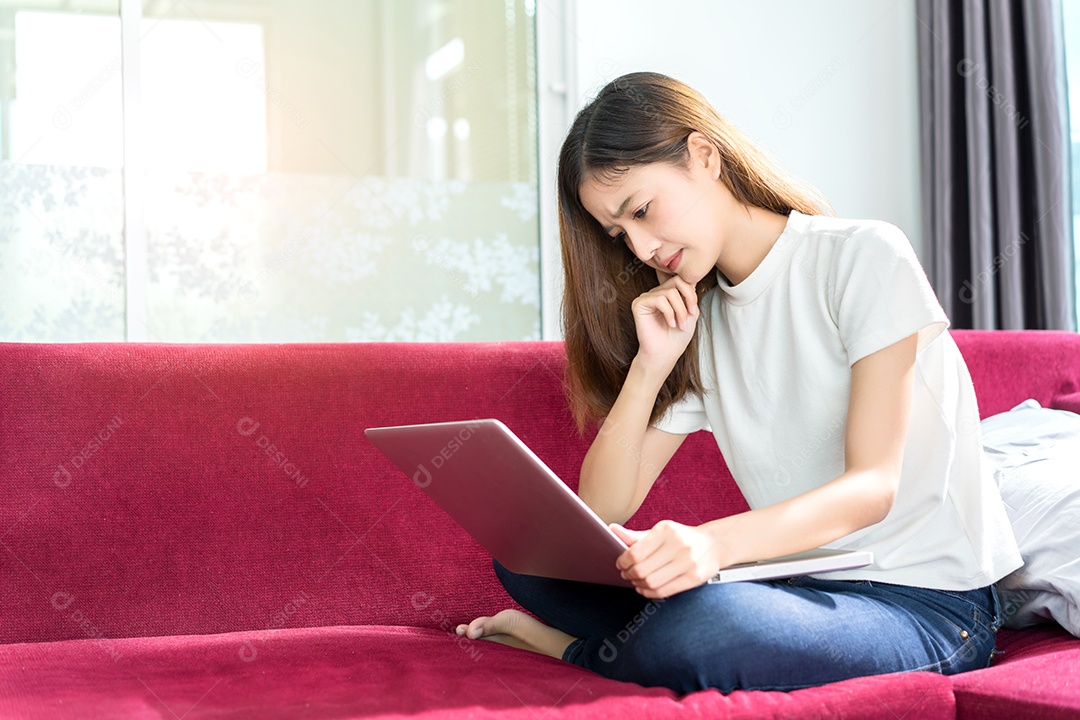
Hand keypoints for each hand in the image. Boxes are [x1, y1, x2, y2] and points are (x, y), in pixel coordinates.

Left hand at [610, 520, 726, 598]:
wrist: (713, 544)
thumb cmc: (681, 537)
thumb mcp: (660, 532)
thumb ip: (636, 536)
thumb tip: (611, 530)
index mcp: (666, 530)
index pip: (636, 552)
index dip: (623, 562)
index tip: (620, 564)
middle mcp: (678, 545)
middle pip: (642, 569)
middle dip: (629, 574)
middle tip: (626, 574)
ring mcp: (688, 562)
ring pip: (652, 582)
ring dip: (638, 584)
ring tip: (636, 581)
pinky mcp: (694, 578)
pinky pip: (665, 591)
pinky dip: (650, 593)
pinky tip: (645, 589)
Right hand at [631, 273, 699, 373]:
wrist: (665, 354)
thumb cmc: (676, 338)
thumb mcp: (691, 312)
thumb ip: (691, 295)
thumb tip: (691, 279)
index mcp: (668, 294)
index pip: (682, 280)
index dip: (692, 293)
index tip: (694, 311)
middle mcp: (657, 293)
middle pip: (677, 281)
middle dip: (688, 298)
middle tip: (691, 315)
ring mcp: (647, 297)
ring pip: (670, 292)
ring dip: (680, 310)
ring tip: (680, 324)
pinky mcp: (639, 304)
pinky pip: (659, 299)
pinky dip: (669, 312)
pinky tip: (670, 323)